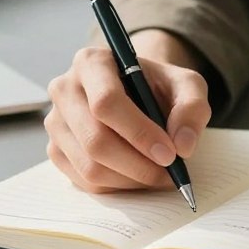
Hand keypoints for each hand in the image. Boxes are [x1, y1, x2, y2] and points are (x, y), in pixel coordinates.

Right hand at [44, 36, 211, 193]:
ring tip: (159, 174)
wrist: (138, 92)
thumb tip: (183, 144)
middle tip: (170, 173)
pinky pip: (84, 181)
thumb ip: (192, 107)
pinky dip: (117, 186)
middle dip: (138, 164)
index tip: (170, 153)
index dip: (139, 132)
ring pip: (89, 166)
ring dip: (131, 179)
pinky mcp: (56, 150)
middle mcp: (65, 89)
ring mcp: (56, 122)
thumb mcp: (186, 84)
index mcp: (92, 62)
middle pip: (94, 139)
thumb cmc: (158, 86)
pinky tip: (139, 175)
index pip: (106, 102)